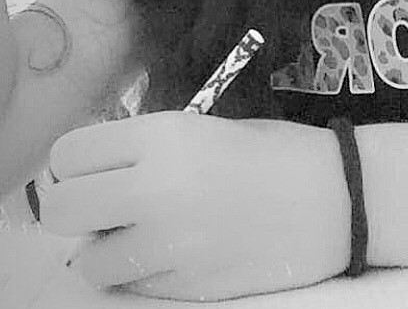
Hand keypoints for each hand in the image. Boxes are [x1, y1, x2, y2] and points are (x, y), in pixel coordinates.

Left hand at [41, 112, 350, 300]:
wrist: (337, 199)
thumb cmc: (275, 151)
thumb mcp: (204, 128)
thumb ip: (146, 147)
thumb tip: (92, 171)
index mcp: (164, 137)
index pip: (69, 154)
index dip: (74, 162)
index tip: (91, 165)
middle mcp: (156, 189)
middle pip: (61, 209)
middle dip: (73, 205)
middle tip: (101, 202)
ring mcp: (169, 245)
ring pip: (89, 259)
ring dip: (103, 246)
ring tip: (138, 232)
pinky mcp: (186, 287)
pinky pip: (130, 286)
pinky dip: (137, 273)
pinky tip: (171, 251)